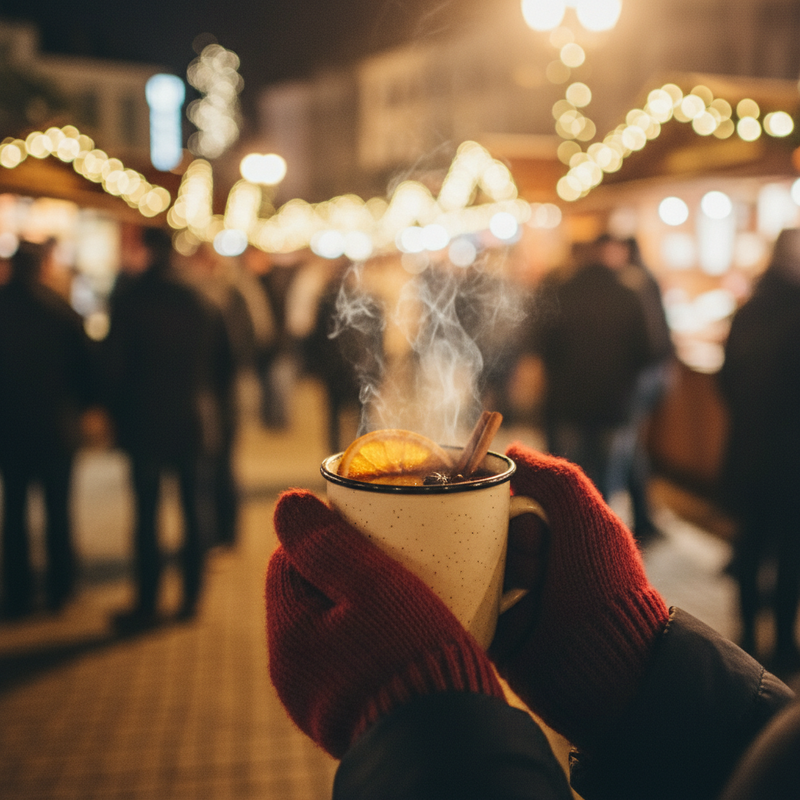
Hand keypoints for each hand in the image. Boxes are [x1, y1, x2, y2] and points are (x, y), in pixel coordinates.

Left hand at [266, 489, 503, 758]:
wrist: (448, 746)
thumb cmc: (412, 657)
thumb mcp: (371, 585)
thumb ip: (326, 543)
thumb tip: (285, 502)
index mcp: (288, 636)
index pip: (290, 562)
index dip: (326, 538)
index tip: (367, 532)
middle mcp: (294, 675)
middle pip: (313, 597)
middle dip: (347, 573)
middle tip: (393, 560)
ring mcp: (321, 701)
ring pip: (336, 630)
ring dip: (364, 608)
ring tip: (407, 595)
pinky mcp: (352, 718)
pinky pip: (355, 663)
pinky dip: (375, 644)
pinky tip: (408, 638)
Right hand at [490, 444, 668, 747]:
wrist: (607, 663)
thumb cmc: (602, 583)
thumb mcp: (586, 516)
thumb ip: (554, 476)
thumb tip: (514, 449)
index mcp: (551, 535)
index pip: (504, 506)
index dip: (510, 512)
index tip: (529, 527)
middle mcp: (529, 563)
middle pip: (484, 537)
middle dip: (510, 551)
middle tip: (538, 570)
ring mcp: (511, 599)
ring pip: (475, 572)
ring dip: (503, 584)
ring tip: (534, 602)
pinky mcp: (496, 633)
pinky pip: (470, 610)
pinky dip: (490, 613)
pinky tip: (518, 623)